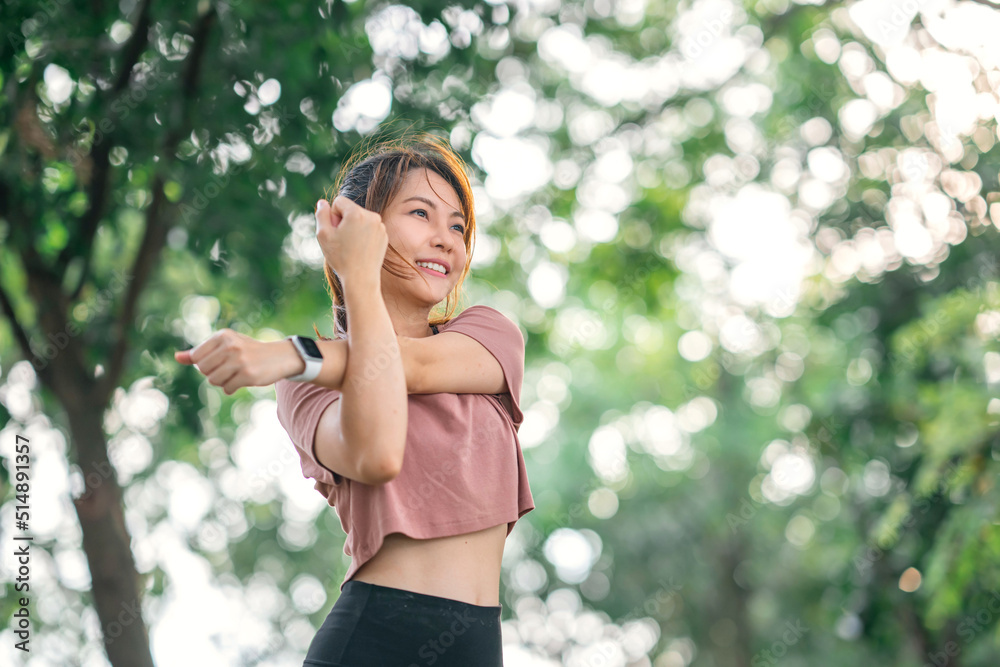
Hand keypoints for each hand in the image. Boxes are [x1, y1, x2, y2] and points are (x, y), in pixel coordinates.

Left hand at [174, 330, 303, 394]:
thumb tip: (177, 357)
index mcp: (223, 336)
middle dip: (212, 374)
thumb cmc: (248, 351)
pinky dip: (232, 388)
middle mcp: (231, 346)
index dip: (204, 364)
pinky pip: (227, 388)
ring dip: (222, 382)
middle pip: (203, 370)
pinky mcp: (248, 375)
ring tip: (235, 375)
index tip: (218, 361)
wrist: (280, 357)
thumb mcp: (225, 346)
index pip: (196, 357)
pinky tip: (243, 380)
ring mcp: (240, 360)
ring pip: (214, 381)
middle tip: (228, 369)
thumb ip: (200, 352)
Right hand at [315, 195, 387, 290]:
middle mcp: (372, 216)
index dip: (333, 216)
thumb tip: (323, 202)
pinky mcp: (384, 236)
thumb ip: (321, 215)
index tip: (335, 231)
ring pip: (360, 219)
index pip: (339, 202)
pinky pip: (369, 228)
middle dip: (344, 221)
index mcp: (357, 213)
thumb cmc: (340, 257)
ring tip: (352, 246)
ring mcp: (380, 226)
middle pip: (350, 210)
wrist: (361, 278)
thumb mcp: (323, 235)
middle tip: (342, 241)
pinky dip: (363, 235)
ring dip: (354, 228)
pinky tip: (360, 249)